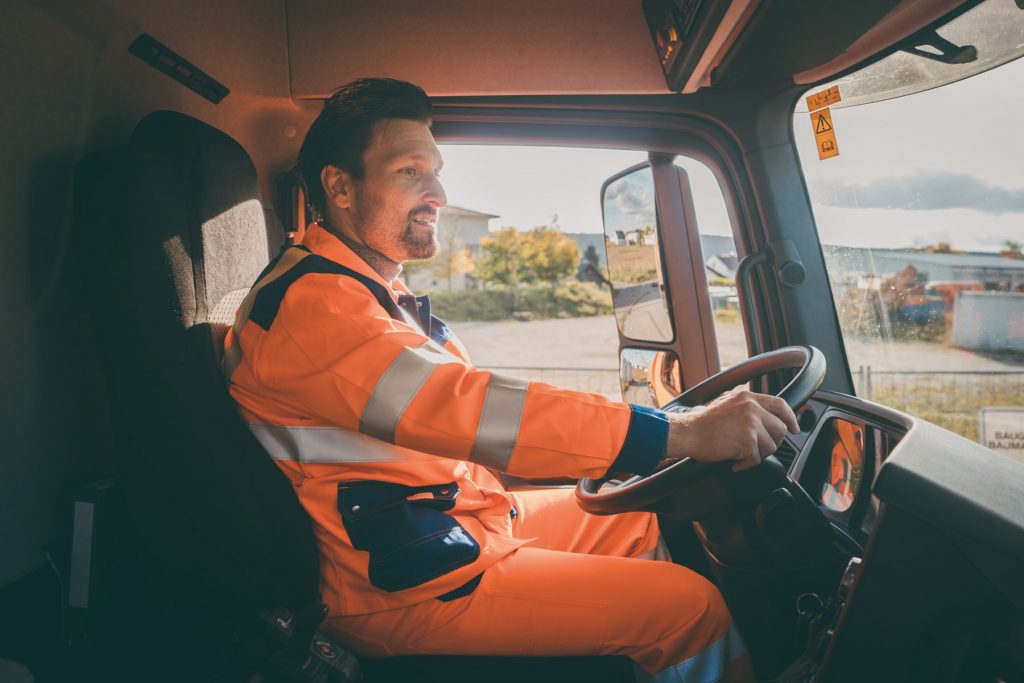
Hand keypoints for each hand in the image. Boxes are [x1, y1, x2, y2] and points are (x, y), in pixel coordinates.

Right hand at [663, 389, 798, 471]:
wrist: (688, 432)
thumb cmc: (702, 422)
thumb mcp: (727, 403)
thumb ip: (747, 406)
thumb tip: (765, 417)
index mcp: (748, 397)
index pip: (780, 405)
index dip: (790, 418)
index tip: (794, 428)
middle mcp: (752, 408)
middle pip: (780, 430)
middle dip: (770, 442)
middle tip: (756, 448)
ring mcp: (751, 425)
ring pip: (770, 447)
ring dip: (757, 454)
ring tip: (741, 454)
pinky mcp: (747, 442)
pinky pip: (756, 459)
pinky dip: (745, 464)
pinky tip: (734, 461)